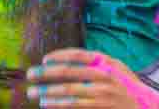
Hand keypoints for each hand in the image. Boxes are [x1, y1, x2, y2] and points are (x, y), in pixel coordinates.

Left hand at [27, 50, 158, 107]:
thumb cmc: (128, 89)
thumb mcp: (117, 70)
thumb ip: (96, 64)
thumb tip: (67, 62)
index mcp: (106, 62)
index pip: (77, 54)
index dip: (58, 56)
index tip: (44, 60)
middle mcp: (104, 76)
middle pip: (68, 72)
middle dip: (46, 74)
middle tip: (30, 75)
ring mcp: (103, 94)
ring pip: (69, 92)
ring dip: (48, 92)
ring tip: (34, 94)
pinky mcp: (102, 108)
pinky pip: (76, 106)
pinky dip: (59, 105)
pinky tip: (48, 105)